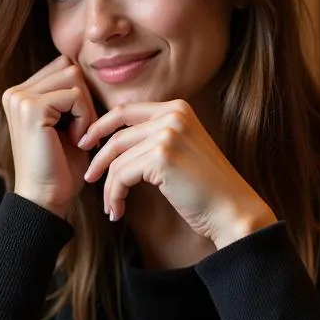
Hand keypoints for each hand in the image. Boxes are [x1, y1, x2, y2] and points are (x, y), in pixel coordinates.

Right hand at [2, 55, 97, 218]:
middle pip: (69, 68)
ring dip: (86, 109)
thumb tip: (84, 68)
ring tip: (78, 136)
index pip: (63, 67)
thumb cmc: (60, 167)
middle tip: (81, 133)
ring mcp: (20, 98)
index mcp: (20, 94)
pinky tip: (76, 140)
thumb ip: (70, 95)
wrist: (45, 198)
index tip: (79, 126)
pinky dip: (85, 119)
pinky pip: (75, 96)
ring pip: (73, 77)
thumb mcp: (67, 123)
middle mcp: (15, 92)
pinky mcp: (31, 108)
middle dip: (85, 100)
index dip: (80, 95)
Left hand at [78, 100, 277, 247]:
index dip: (100, 127)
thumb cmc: (207, 189)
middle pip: (117, 134)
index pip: (125, 110)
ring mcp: (167, 133)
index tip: (87, 144)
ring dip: (109, 187)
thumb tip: (114, 142)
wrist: (232, 210)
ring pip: (118, 159)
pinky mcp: (161, 156)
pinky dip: (116, 195)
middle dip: (98, 158)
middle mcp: (173, 114)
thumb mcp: (181, 151)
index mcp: (177, 108)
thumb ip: (155, 138)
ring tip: (112, 207)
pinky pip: (122, 175)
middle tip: (88, 177)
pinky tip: (119, 211)